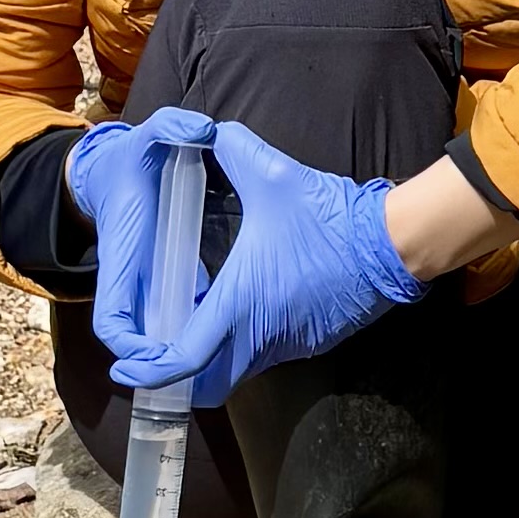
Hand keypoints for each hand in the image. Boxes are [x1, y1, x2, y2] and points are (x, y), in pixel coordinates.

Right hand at [66, 111, 216, 353]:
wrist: (111, 173)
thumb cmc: (130, 162)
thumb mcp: (148, 137)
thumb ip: (172, 127)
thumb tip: (200, 127)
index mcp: (122, 256)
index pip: (112, 319)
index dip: (129, 346)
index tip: (151, 362)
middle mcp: (130, 280)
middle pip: (140, 342)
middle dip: (165, 364)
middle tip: (199, 383)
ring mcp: (146, 285)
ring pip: (163, 332)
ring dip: (188, 351)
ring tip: (221, 370)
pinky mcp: (163, 284)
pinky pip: (180, 314)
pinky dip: (200, 326)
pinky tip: (233, 331)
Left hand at [105, 114, 420, 401]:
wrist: (391, 246)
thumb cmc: (330, 218)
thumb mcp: (273, 176)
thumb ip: (232, 150)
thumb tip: (206, 132)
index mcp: (240, 303)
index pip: (184, 359)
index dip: (150, 370)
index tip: (127, 370)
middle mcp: (260, 335)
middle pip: (207, 385)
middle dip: (177, 379)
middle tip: (156, 353)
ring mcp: (287, 344)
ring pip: (236, 370)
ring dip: (211, 358)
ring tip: (192, 323)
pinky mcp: (307, 342)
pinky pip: (263, 354)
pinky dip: (241, 345)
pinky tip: (238, 309)